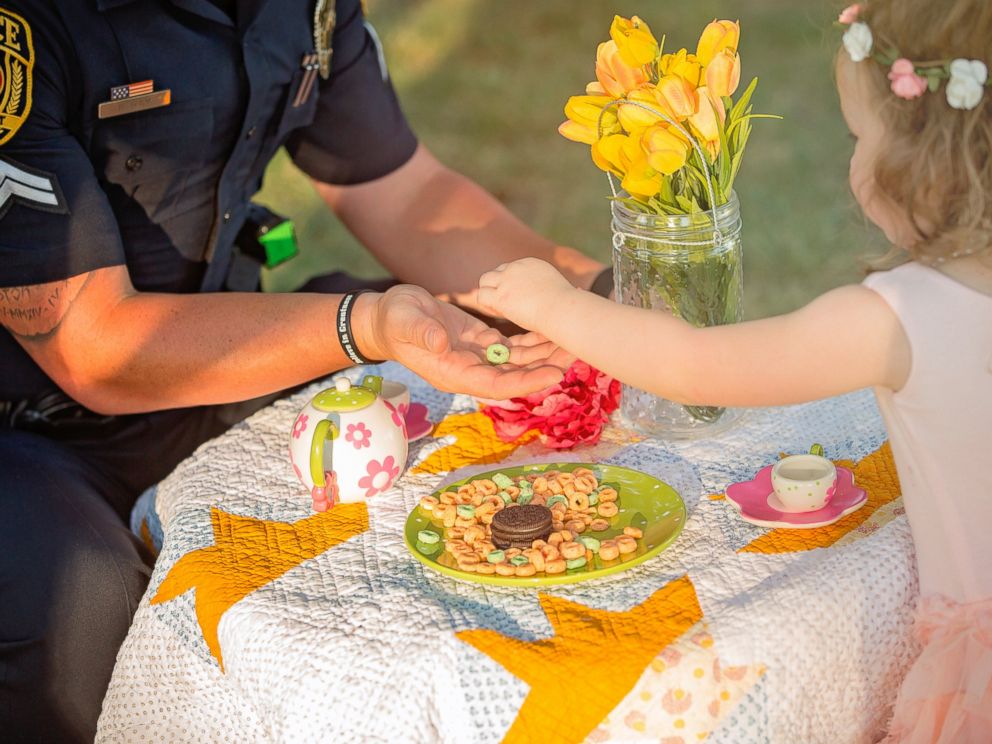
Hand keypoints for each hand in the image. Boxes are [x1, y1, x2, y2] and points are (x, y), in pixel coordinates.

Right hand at [354, 285, 568, 397]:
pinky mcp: (481, 342)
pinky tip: (553, 332)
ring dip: (544, 353)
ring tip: (573, 342)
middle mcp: (471, 369)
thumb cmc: (393, 320)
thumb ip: (422, 333)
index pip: (496, 384)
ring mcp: (477, 357)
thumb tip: (440, 344)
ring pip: (518, 361)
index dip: (525, 382)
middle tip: (578, 354)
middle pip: (515, 375)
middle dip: (546, 367)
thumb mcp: (404, 322)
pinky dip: (532, 341)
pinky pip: (512, 346)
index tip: (552, 375)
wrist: (388, 317)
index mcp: (454, 372)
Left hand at [477, 258, 575, 330]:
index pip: (512, 268)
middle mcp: (517, 267)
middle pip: (497, 271)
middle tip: (503, 302)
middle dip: (497, 285)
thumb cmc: (567, 306)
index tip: (516, 297)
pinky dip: (486, 304)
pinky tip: (498, 313)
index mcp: (531, 263)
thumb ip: (555, 288)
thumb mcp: (562, 289)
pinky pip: (481, 295)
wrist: (562, 310)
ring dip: (489, 293)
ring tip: (498, 308)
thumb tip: (576, 291)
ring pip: (484, 280)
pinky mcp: (500, 296)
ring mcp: (507, 280)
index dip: (510, 283)